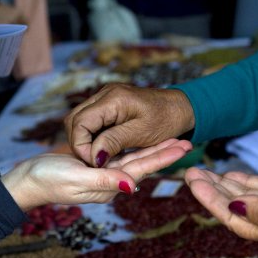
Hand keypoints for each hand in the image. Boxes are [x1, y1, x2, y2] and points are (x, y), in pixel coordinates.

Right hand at [2, 138, 192, 210]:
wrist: (27, 180)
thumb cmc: (48, 179)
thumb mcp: (76, 179)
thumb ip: (105, 181)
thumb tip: (133, 186)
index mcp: (108, 184)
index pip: (141, 169)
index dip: (162, 158)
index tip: (183, 148)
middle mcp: (109, 180)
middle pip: (142, 164)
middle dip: (164, 153)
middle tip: (187, 142)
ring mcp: (102, 173)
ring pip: (133, 158)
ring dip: (153, 149)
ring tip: (173, 140)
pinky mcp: (94, 165)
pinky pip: (119, 155)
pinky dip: (135, 149)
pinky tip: (144, 144)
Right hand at [65, 83, 194, 166]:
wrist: (182, 107)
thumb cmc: (167, 120)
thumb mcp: (141, 134)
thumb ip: (114, 142)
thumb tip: (93, 156)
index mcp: (113, 99)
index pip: (80, 122)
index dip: (82, 145)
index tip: (95, 163)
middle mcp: (105, 94)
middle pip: (76, 120)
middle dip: (81, 144)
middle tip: (95, 162)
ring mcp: (105, 97)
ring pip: (80, 121)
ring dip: (86, 140)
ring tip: (99, 157)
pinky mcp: (109, 103)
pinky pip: (92, 120)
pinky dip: (94, 135)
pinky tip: (104, 147)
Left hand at [185, 168, 257, 250]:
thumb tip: (233, 208)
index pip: (232, 217)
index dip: (210, 200)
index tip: (194, 183)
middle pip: (234, 207)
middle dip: (212, 190)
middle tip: (193, 173)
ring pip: (246, 197)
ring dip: (226, 185)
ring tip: (206, 172)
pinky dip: (248, 182)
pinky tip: (233, 174)